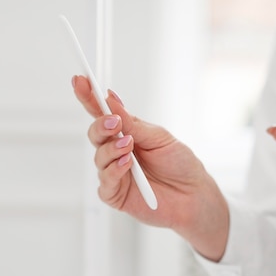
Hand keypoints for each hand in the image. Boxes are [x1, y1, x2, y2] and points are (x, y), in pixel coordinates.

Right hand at [72, 76, 228, 260]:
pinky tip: (126, 165)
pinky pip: (105, 182)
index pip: (103, 114)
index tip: (81, 81)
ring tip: (129, 147)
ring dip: (111, 149)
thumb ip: (133, 124)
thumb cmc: (180, 164)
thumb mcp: (159, 137)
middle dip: (101, 125)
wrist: (194, 195)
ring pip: (99, 157)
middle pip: (95, 134)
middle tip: (114, 123)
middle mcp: (117, 152)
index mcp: (127, 134)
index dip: (90, 98)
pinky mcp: (116, 194)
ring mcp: (114, 173)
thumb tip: (111, 100)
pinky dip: (113, 171)